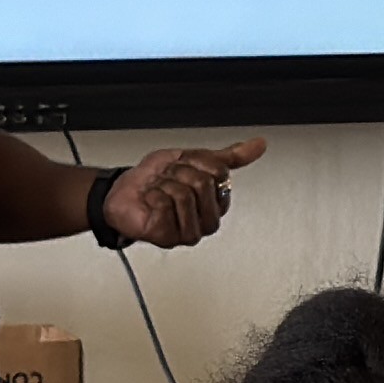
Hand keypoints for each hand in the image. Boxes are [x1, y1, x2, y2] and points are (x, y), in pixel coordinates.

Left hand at [100, 138, 265, 249]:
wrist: (123, 191)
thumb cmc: (156, 179)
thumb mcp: (194, 158)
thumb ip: (229, 156)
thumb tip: (259, 144)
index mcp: (218, 201)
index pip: (219, 172)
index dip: (196, 162)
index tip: (185, 167)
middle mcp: (207, 219)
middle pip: (202, 183)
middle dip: (178, 173)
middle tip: (168, 180)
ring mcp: (190, 231)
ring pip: (184, 195)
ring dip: (163, 185)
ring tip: (158, 192)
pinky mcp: (169, 238)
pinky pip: (165, 206)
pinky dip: (152, 197)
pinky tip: (150, 204)